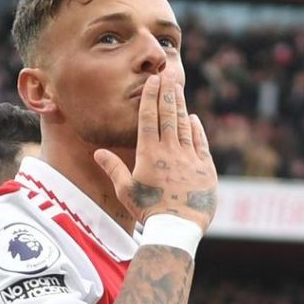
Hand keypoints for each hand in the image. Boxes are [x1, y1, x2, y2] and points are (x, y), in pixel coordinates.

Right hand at [94, 73, 217, 231]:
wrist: (177, 227)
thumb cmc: (148, 211)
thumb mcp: (126, 190)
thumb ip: (113, 168)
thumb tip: (98, 152)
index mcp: (149, 154)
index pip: (149, 119)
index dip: (150, 97)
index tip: (152, 81)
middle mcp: (170, 151)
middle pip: (168, 115)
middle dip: (167, 93)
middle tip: (167, 75)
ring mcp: (190, 158)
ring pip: (185, 126)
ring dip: (181, 106)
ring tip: (178, 89)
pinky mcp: (205, 168)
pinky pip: (200, 143)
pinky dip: (196, 129)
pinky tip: (193, 119)